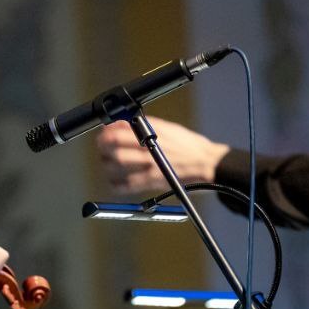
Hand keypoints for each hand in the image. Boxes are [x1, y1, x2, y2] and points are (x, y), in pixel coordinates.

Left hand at [95, 117, 229, 194]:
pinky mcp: (152, 181)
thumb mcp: (168, 128)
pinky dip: (115, 183)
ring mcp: (149, 166)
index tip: (104, 131)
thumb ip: (145, 125)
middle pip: (114, 146)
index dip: (107, 130)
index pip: (121, 129)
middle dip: (102, 145)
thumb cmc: (188, 144)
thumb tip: (123, 123)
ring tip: (106, 160)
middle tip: (101, 145)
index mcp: (153, 134)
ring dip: (106, 162)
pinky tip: (114, 180)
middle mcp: (149, 149)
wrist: (206, 163)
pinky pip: (126, 185)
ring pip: (116, 164)